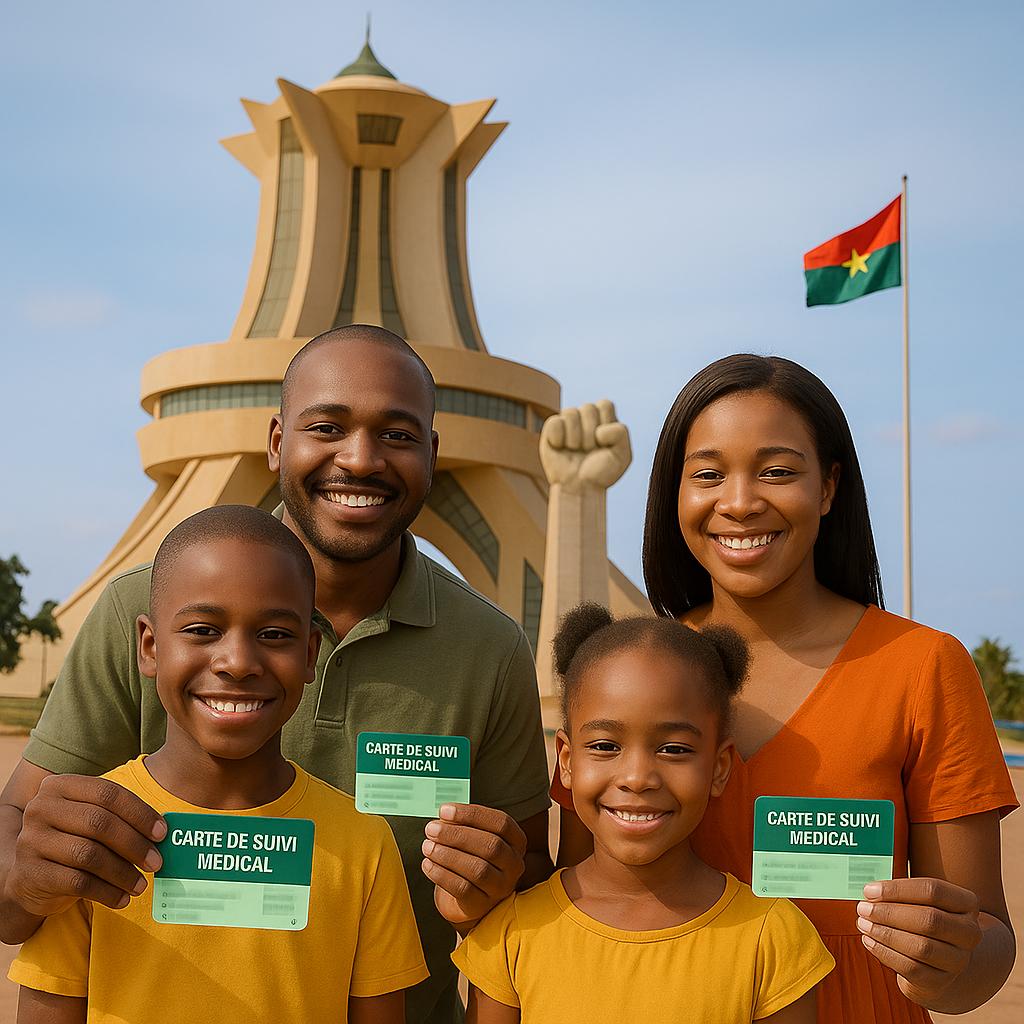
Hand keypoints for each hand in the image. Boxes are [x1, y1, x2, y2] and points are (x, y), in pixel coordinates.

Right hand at [5, 774, 166, 915]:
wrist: (29, 876)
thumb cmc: (72, 840)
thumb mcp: (89, 819)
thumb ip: (118, 817)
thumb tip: (162, 832)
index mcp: (59, 786)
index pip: (108, 793)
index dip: (139, 813)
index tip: (162, 833)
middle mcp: (40, 809)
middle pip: (100, 823)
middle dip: (135, 845)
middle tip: (156, 862)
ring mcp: (31, 841)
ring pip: (90, 855)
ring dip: (123, 872)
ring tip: (142, 884)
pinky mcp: (31, 873)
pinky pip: (78, 882)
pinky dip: (107, 892)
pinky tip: (122, 898)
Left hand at [420, 804, 526, 928]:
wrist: (468, 895)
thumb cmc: (471, 856)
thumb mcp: (472, 836)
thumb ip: (462, 824)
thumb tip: (443, 816)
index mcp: (516, 841)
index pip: (501, 823)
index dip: (472, 814)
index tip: (444, 810)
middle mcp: (514, 864)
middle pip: (491, 846)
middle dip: (457, 835)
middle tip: (431, 829)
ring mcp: (501, 887)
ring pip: (478, 869)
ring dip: (448, 855)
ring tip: (427, 846)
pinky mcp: (482, 905)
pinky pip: (463, 889)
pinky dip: (442, 875)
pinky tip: (428, 864)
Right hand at [540, 400, 630, 491]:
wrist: (580, 489)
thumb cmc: (600, 473)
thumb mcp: (622, 456)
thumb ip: (621, 434)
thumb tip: (599, 430)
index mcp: (604, 420)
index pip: (605, 404)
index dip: (605, 423)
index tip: (604, 443)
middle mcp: (585, 419)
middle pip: (588, 408)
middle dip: (590, 434)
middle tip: (589, 451)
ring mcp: (567, 423)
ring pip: (571, 413)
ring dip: (575, 438)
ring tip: (575, 451)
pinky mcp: (551, 430)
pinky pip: (555, 422)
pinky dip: (559, 438)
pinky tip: (561, 448)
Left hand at [857, 877, 981, 1003]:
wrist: (937, 960)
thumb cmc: (921, 918)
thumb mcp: (918, 901)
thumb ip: (899, 893)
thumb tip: (870, 893)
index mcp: (966, 904)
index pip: (933, 890)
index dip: (897, 889)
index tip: (868, 890)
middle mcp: (970, 932)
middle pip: (929, 919)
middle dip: (889, 913)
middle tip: (862, 908)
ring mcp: (958, 960)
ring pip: (921, 946)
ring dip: (885, 934)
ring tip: (862, 924)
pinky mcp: (942, 981)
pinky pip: (911, 968)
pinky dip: (885, 953)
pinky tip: (869, 941)